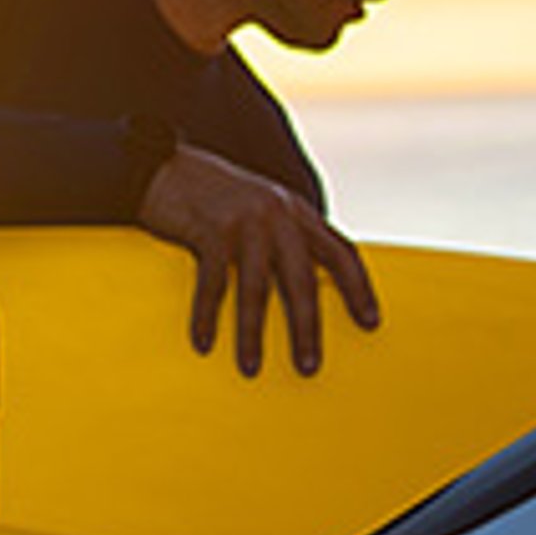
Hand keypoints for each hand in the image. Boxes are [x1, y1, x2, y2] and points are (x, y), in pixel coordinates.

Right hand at [134, 144, 382, 376]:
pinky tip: (204, 342)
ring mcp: (244, 220)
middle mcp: (277, 214)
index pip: (341, 251)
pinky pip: (213, 281)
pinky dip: (206, 315)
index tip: (370, 322)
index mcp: (296, 211)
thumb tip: (305, 285)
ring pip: (256, 287)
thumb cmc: (215, 198)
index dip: (359, 288)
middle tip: (309, 366)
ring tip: (251, 367)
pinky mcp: (210, 228)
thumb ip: (285, 236)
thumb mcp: (262, 208)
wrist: (164, 167)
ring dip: (253, 333)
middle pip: (302, 279)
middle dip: (307, 327)